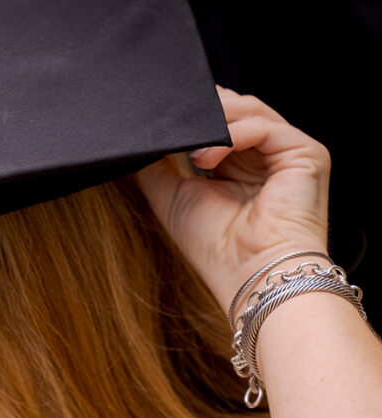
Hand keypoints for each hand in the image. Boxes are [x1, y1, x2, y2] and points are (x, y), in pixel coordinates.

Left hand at [135, 87, 330, 313]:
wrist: (250, 277)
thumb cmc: (215, 248)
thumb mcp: (171, 195)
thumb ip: (159, 162)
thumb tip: (143, 136)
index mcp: (238, 162)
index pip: (217, 121)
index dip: (191, 117)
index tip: (158, 123)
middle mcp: (265, 154)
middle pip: (234, 108)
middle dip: (201, 111)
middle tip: (169, 123)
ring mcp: (288, 152)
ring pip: (248, 111)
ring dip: (212, 123)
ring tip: (187, 145)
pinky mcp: (307, 154)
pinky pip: (264, 127)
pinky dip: (232, 135)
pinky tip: (206, 157)